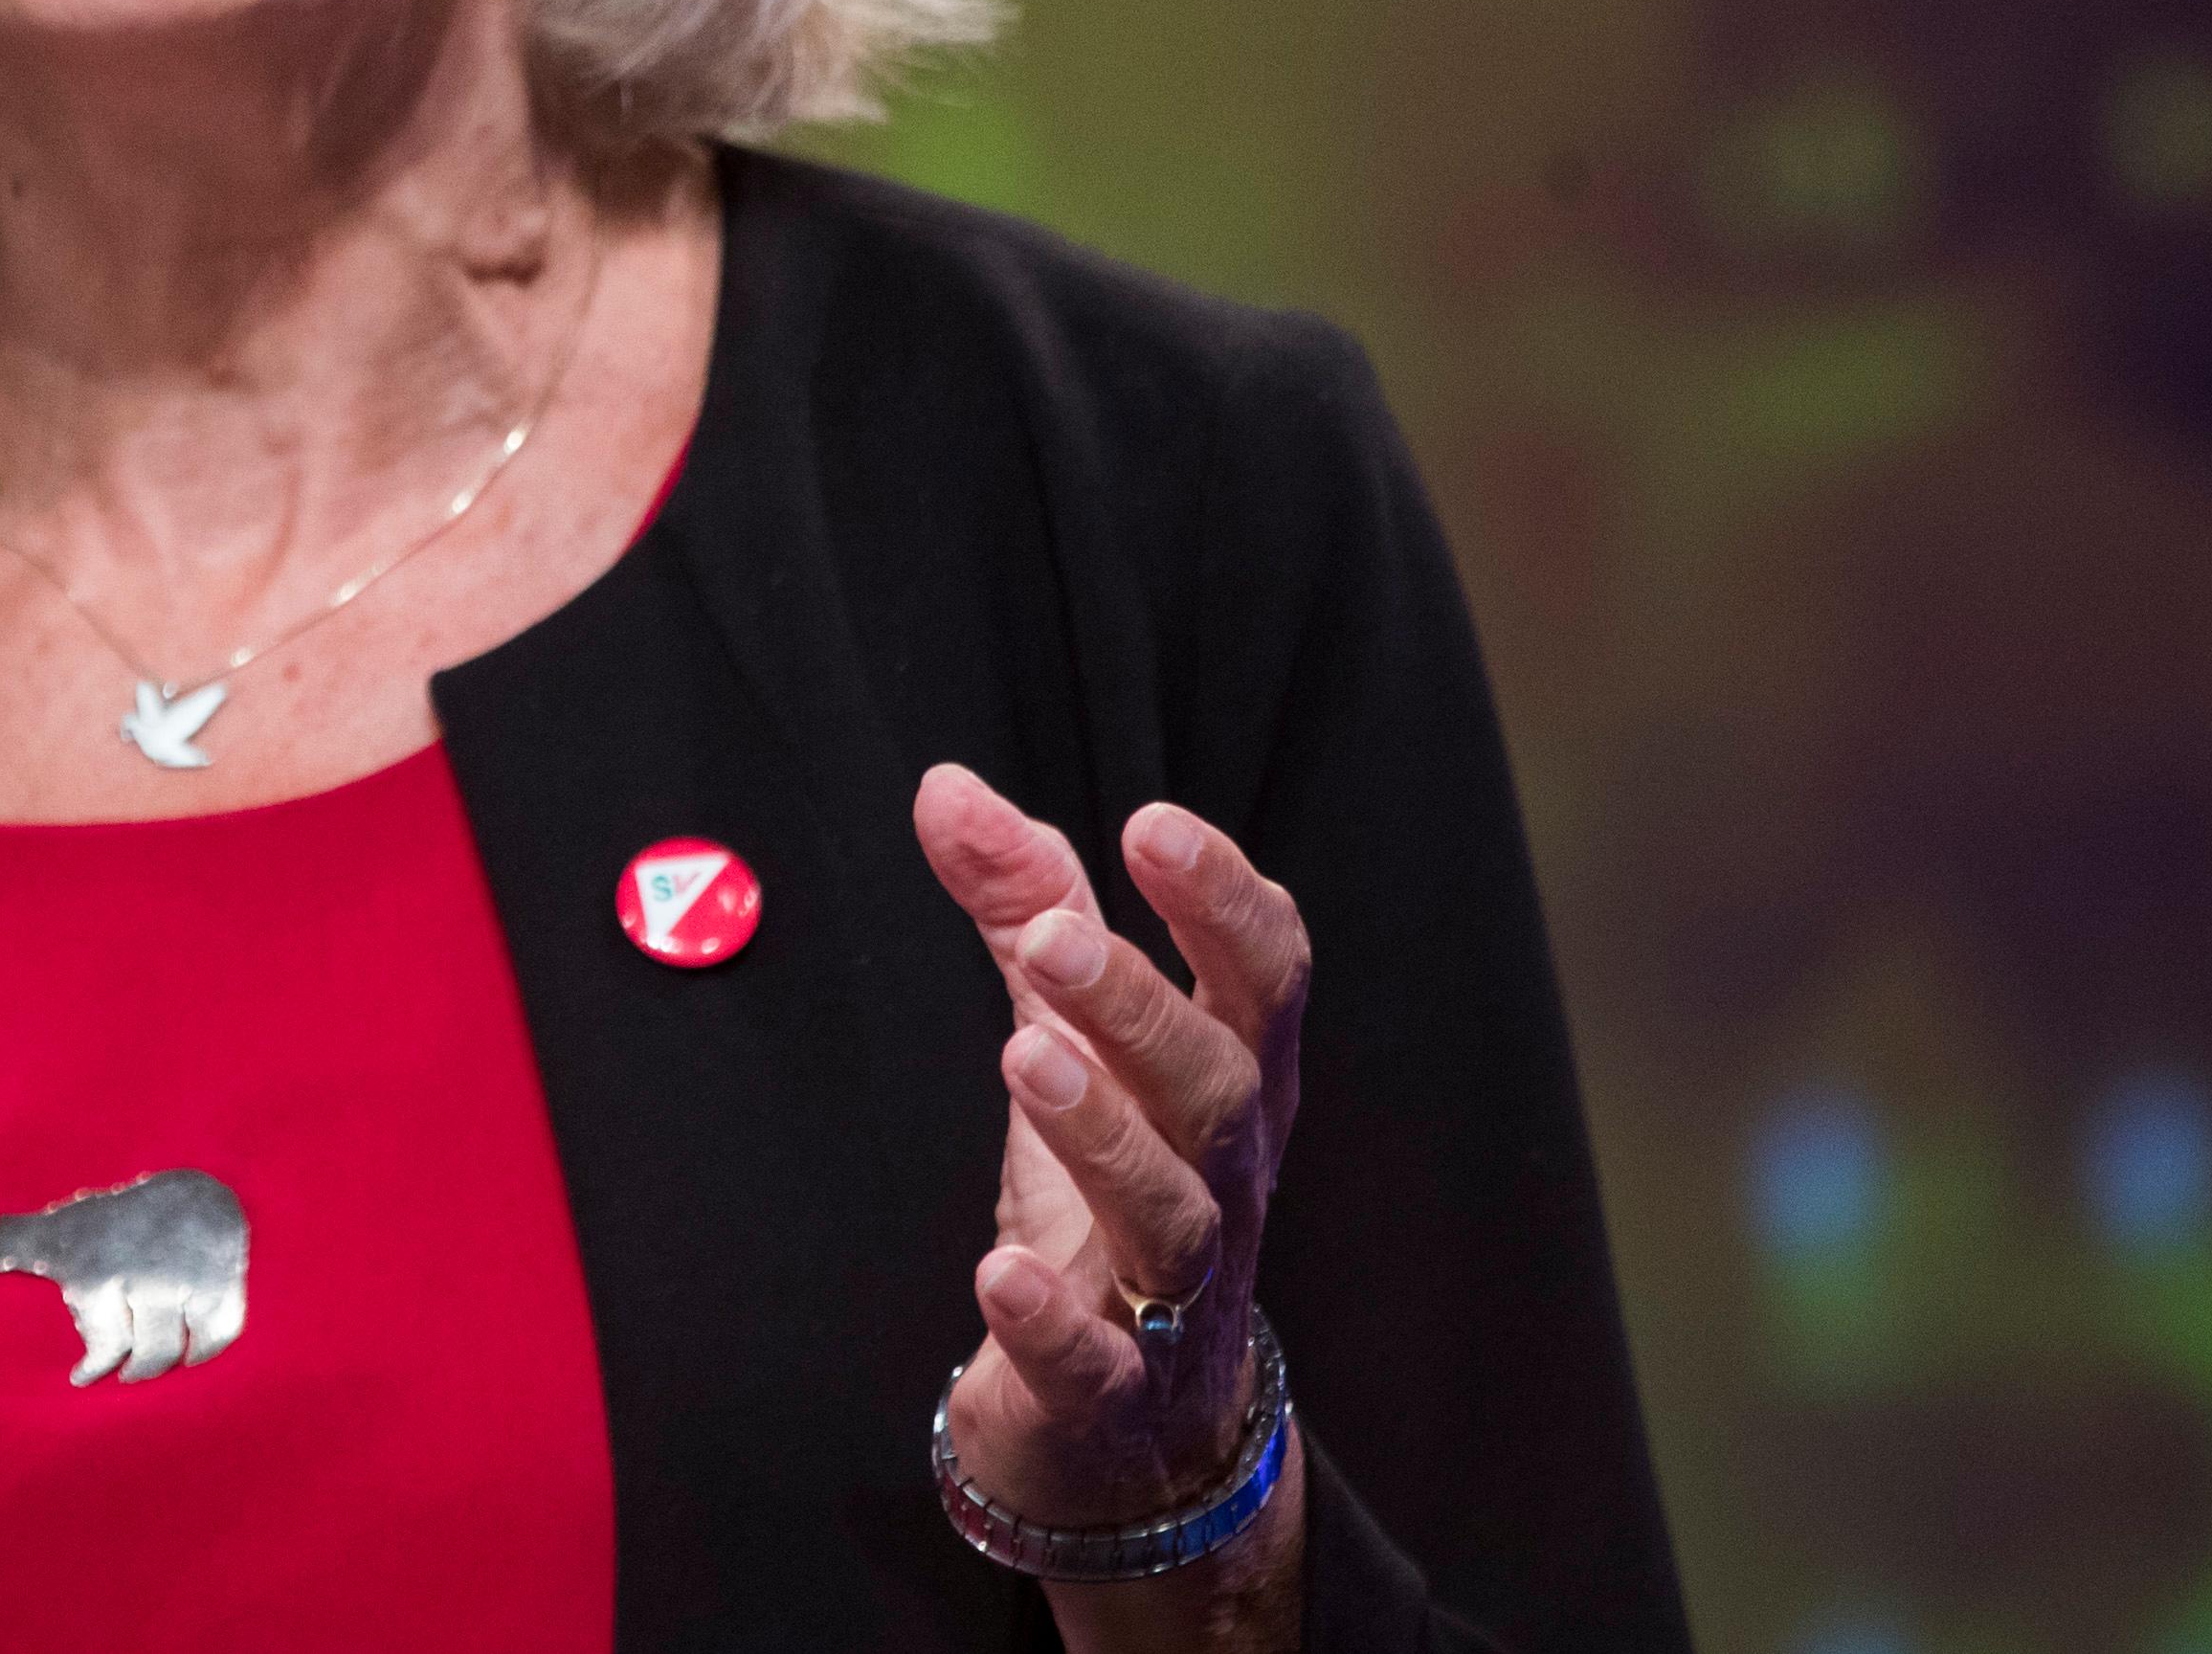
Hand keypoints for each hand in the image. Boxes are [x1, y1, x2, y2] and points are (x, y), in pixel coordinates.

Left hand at [913, 764, 1309, 1580]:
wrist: (1133, 1423)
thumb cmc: (1112, 1190)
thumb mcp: (1073, 1037)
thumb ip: (1026, 909)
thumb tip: (945, 789)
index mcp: (1232, 1083)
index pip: (1265, 981)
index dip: (1224, 901)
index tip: (1153, 823)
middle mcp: (1225, 1181)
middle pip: (1219, 1088)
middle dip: (1142, 1009)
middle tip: (1049, 939)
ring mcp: (1178, 1297)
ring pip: (1173, 1215)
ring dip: (1104, 1134)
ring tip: (1023, 1054)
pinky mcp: (1113, 1394)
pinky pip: (1098, 1363)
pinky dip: (1053, 1321)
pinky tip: (999, 1274)